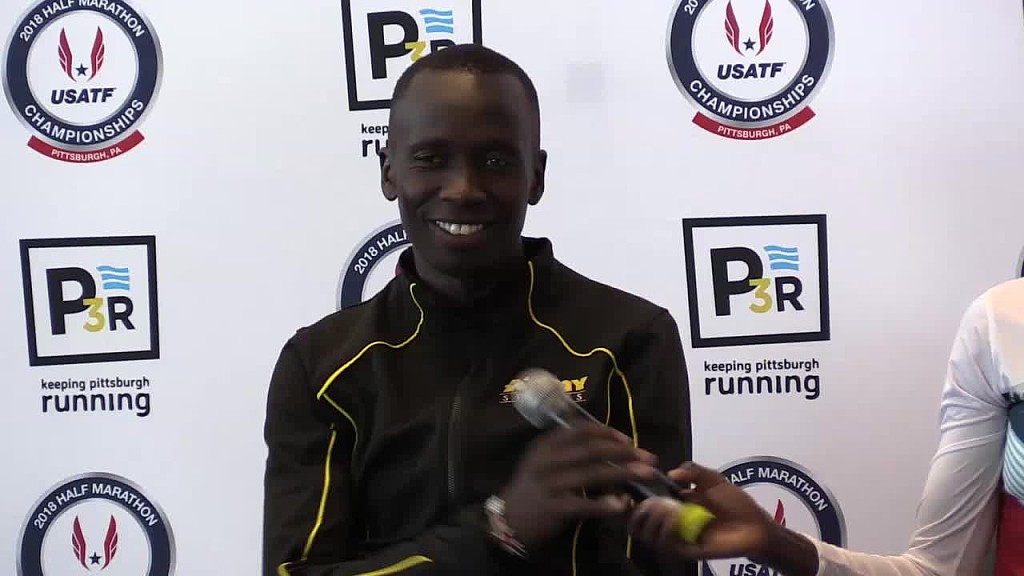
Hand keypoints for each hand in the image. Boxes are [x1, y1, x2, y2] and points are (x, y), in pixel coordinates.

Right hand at [499, 421, 656, 549]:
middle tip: (648, 457)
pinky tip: (622, 504)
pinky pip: (585, 504)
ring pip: (592, 474)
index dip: (608, 433)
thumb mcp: (544, 461)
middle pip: (591, 450)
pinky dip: (605, 504)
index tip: (629, 440)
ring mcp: (550, 484)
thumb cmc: (533, 488)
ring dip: (623, 473)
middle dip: (624, 452)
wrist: (509, 520)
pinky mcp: (554, 508)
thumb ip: (570, 451)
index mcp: (546, 445)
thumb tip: (609, 445)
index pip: (581, 431)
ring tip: (646, 474)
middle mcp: (547, 460)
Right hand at [627, 462, 776, 559]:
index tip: (628, 493)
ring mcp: (679, 538)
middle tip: (652, 502)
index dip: (632, 503)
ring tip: (666, 509)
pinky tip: (675, 516)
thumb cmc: (735, 502)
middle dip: (639, 511)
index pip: (643, 509)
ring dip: (652, 520)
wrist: (755, 524)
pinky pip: (668, 544)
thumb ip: (693, 469)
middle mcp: (672, 524)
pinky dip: (666, 529)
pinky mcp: (688, 551)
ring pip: (649, 536)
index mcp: (674, 506)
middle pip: (638, 526)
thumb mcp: (713, 478)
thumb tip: (671, 473)